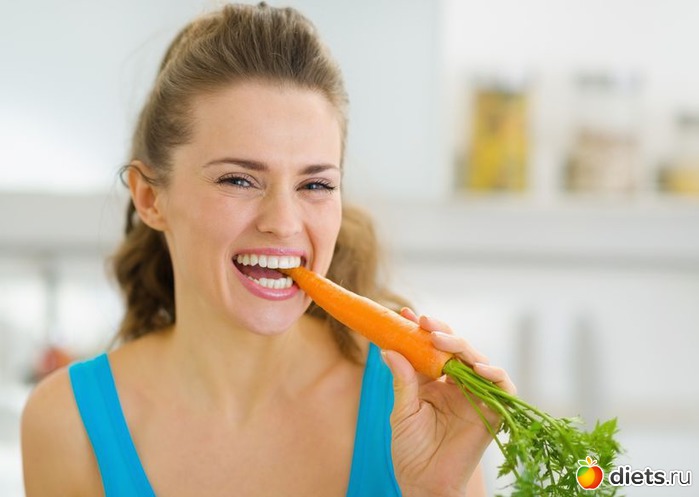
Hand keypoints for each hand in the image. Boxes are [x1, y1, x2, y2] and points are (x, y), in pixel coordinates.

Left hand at [383, 308, 515, 496]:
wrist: (424, 483)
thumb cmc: (411, 450)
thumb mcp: (402, 411)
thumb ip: (402, 381)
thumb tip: (388, 349)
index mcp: (435, 381)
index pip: (431, 348)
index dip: (421, 330)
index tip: (405, 314)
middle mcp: (457, 384)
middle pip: (456, 349)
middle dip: (441, 332)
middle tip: (423, 322)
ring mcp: (476, 395)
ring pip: (477, 360)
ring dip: (460, 346)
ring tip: (438, 339)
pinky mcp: (494, 411)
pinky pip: (502, 386)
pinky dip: (494, 374)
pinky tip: (477, 367)